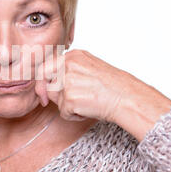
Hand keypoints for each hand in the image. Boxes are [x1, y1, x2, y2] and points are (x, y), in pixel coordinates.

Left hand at [35, 49, 170, 140]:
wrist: (127, 98)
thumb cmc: (113, 86)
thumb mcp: (89, 68)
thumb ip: (69, 70)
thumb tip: (49, 81)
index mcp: (73, 56)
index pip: (46, 66)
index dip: (43, 80)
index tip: (43, 90)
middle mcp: (68, 65)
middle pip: (45, 80)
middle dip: (48, 93)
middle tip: (57, 101)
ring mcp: (67, 81)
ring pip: (53, 98)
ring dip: (65, 105)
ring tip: (85, 103)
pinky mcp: (69, 98)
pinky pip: (63, 112)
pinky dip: (74, 115)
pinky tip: (88, 110)